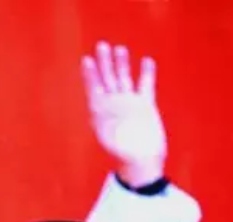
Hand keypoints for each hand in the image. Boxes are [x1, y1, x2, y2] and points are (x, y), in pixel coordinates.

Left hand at [82, 41, 166, 186]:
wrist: (141, 164)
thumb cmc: (124, 158)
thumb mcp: (114, 145)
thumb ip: (110, 132)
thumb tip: (109, 128)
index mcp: (102, 114)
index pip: (94, 90)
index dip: (90, 75)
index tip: (87, 61)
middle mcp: (114, 106)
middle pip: (108, 79)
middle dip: (105, 63)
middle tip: (102, 46)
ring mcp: (129, 104)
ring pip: (124, 79)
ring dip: (122, 64)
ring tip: (119, 49)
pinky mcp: (145, 106)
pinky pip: (145, 86)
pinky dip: (146, 74)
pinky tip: (146, 61)